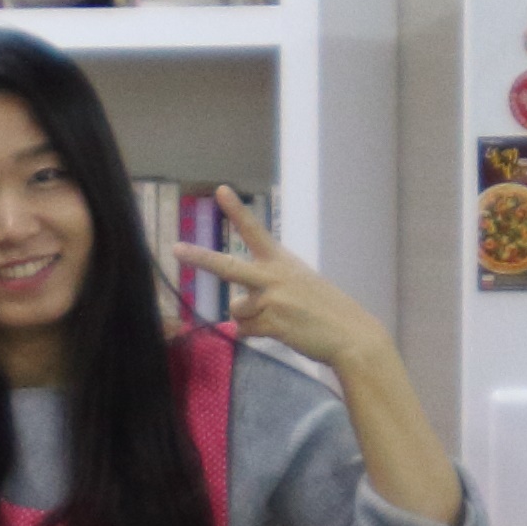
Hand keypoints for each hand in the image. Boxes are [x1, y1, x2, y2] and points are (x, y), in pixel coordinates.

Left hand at [171, 198, 379, 378]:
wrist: (351, 336)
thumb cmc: (325, 310)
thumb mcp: (299, 285)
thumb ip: (266, 289)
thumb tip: (235, 311)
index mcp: (282, 261)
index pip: (255, 231)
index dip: (236, 210)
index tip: (220, 190)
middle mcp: (274, 276)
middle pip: (227, 267)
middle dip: (199, 258)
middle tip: (175, 248)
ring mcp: (272, 300)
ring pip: (237, 310)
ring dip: (251, 318)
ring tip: (281, 319)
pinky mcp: (272, 323)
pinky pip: (246, 330)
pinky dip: (259, 333)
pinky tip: (284, 331)